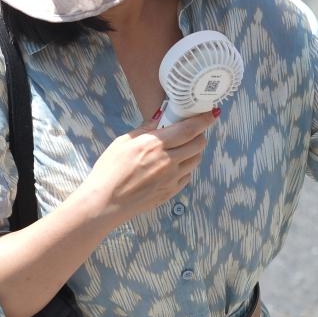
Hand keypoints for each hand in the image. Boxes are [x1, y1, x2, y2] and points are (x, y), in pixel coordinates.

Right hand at [79, 110, 216, 225]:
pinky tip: (174, 166)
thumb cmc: (109, 169)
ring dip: (194, 151)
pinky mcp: (171, 192)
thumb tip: (160, 118)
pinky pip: (187, 176)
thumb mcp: (123, 142)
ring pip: (195, 160)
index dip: (204, 120)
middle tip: (192, 131)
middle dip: (200, 134)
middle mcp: (168, 161)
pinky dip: (185, 167)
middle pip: (198, 144)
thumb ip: (145, 129)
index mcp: (155, 144)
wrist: (105, 203)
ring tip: (183, 148)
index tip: (212, 113)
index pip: (189, 129)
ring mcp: (172, 179)